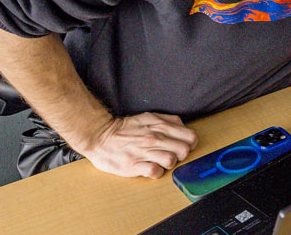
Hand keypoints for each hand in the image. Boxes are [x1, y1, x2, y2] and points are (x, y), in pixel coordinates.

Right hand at [76, 112, 198, 178]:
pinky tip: (150, 168)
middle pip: (184, 151)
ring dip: (169, 164)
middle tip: (172, 155)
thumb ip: (169, 121)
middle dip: (181, 155)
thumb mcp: (150, 117)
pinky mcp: (134, 165)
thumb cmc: (126, 128)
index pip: (190, 137)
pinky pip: (155, 172)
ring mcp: (144, 152)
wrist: (100, 136)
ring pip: (172, 161)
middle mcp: (154, 138)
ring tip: (161, 162)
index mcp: (160, 125)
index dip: (190, 144)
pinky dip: (156, 172)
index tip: (182, 146)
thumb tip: (183, 127)